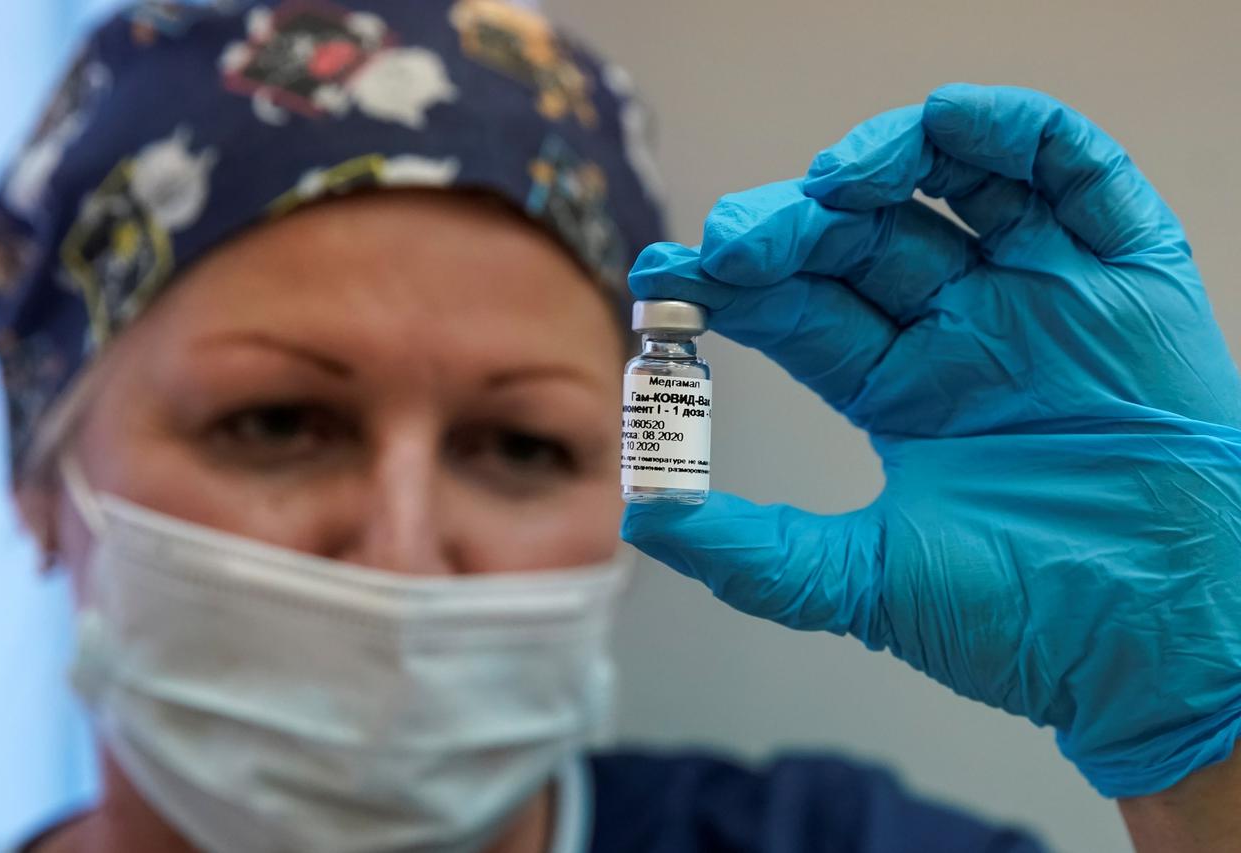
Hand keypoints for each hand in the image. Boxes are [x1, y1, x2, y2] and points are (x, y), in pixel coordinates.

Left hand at [623, 84, 1240, 798]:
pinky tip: (945, 124)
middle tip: (731, 240)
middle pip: (858, 240)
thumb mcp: (864, 585)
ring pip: (951, 187)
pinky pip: (1073, 171)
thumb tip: (644, 517)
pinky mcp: (1126, 273)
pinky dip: (1012, 131)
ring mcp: (1041, 296)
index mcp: (900, 392)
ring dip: (884, 164)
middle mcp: (962, 333)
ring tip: (830, 186)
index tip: (666, 277)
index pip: (800, 310)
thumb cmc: (1027, 621)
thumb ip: (754, 556)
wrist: (1166, 647)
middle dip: (788, 229)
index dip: (731, 287)